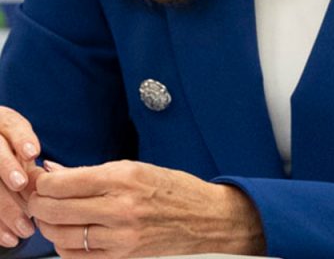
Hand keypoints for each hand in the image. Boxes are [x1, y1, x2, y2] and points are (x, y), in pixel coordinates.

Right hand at [0, 107, 42, 247]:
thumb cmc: (10, 148)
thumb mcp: (20, 145)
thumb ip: (29, 158)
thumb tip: (48, 182)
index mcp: (2, 123)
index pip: (11, 126)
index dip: (21, 138)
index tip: (33, 153)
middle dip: (8, 172)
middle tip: (24, 188)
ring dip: (3, 210)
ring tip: (23, 231)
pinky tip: (6, 238)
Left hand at [28, 160, 265, 257]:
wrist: (207, 219)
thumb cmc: (175, 190)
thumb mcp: (136, 169)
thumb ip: (92, 173)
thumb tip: (53, 171)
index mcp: (124, 179)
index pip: (61, 183)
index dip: (43, 182)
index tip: (44, 181)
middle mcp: (120, 208)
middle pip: (54, 209)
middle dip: (40, 203)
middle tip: (42, 198)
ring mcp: (120, 236)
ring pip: (60, 235)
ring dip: (49, 226)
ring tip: (55, 217)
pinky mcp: (121, 257)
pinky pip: (75, 256)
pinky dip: (65, 245)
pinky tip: (72, 234)